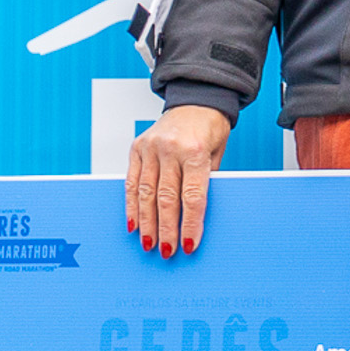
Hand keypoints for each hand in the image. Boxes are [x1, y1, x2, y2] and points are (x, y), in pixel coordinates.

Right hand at [127, 104, 230, 258]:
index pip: (192, 195)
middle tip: (166, 250)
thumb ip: (206, 181)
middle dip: (165, 228)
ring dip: (146, 222)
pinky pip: (131, 182)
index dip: (190, 223)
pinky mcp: (137, 148)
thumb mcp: (218, 154)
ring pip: (145, 193)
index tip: (189, 244)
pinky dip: (131, 205)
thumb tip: (195, 216)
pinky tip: (133, 223)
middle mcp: (170, 149)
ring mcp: (150, 148)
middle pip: (166, 198)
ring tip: (148, 243)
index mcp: (195, 151)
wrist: (197, 100)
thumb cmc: (212, 129)